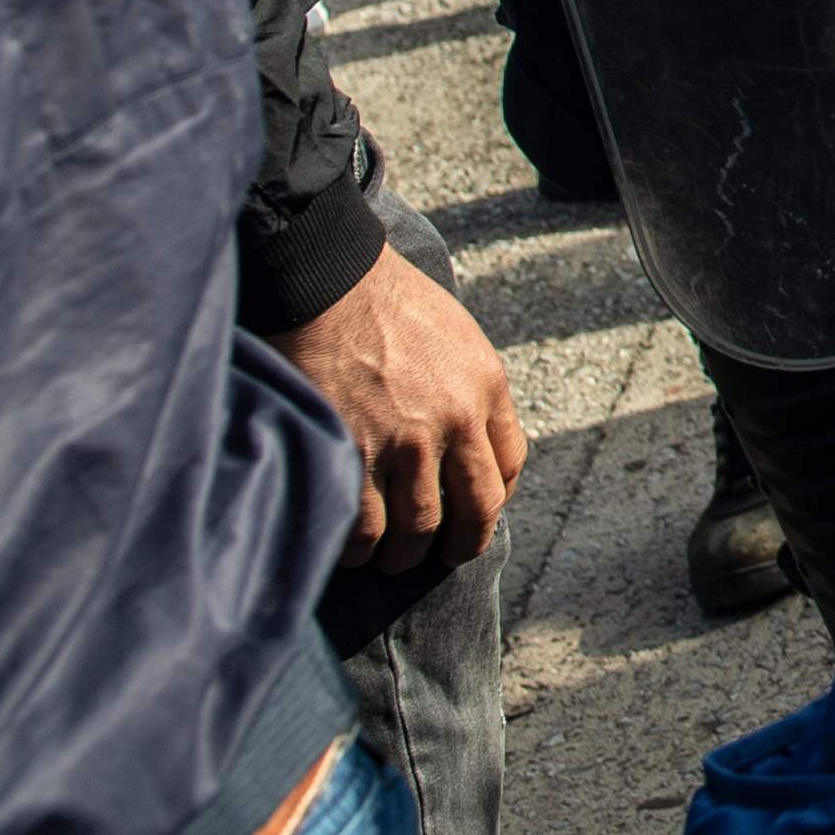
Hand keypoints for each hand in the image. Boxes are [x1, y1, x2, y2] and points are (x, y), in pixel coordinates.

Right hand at [270, 244, 525, 570]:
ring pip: (416, 530)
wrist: (327, 278)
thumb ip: (465, 389)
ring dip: (401, 554)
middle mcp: (456, 419)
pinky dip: (356, 550)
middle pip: (475, 512)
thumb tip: (462, 439)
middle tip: (437, 556)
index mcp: (487, 388)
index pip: (508, 468)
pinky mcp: (353, 452)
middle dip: (457, 545)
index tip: (471, 513)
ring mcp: (405, 440)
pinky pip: (363, 529)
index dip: (490, 502)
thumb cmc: (384, 300)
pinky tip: (348, 548)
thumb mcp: (455, 337)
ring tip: (386, 557)